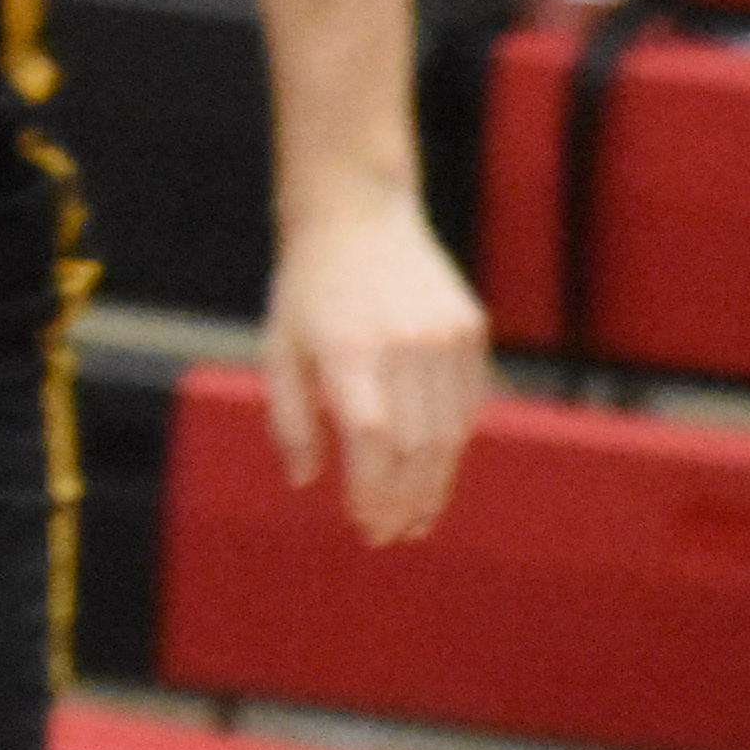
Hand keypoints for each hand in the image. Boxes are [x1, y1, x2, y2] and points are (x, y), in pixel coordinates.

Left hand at [263, 195, 489, 547]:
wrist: (357, 213)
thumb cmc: (307, 288)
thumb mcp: (278, 346)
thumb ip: (290, 417)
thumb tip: (304, 481)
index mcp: (349, 349)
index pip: (371, 441)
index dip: (372, 493)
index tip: (365, 527)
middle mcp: (404, 344)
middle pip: (416, 447)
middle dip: (405, 502)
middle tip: (394, 536)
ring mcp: (445, 336)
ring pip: (449, 433)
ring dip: (436, 484)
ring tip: (419, 519)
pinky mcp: (471, 330)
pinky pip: (468, 403)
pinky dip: (454, 443)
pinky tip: (436, 469)